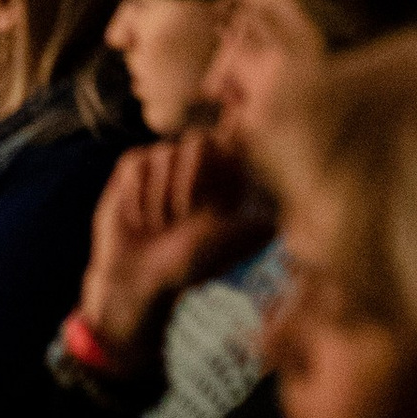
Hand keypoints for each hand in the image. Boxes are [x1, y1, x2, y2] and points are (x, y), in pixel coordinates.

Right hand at [79, 133, 264, 360]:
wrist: (138, 276)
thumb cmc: (187, 263)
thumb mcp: (227, 240)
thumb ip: (254, 214)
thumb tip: (281, 206)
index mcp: (225, 178)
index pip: (232, 145)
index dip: (220, 172)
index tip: (210, 206)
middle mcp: (196, 165)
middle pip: (199, 141)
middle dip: (189, 181)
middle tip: (182, 217)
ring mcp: (164, 163)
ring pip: (165, 153)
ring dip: (161, 196)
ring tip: (160, 225)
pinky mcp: (134, 167)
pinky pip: (138, 163)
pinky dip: (138, 195)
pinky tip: (139, 218)